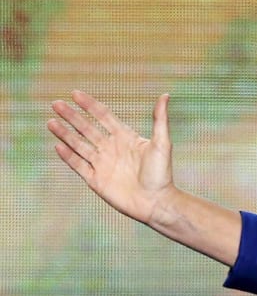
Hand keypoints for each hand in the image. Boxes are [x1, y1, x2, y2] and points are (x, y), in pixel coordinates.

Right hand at [48, 90, 175, 225]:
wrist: (156, 202)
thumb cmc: (162, 174)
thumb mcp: (162, 143)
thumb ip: (160, 119)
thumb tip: (166, 95)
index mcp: (125, 138)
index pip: (103, 116)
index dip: (90, 105)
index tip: (75, 93)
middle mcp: (111, 149)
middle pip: (87, 129)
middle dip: (72, 116)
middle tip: (56, 104)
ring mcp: (102, 164)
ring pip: (79, 145)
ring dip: (65, 134)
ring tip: (51, 121)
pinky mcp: (96, 180)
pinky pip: (79, 166)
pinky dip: (68, 157)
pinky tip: (58, 146)